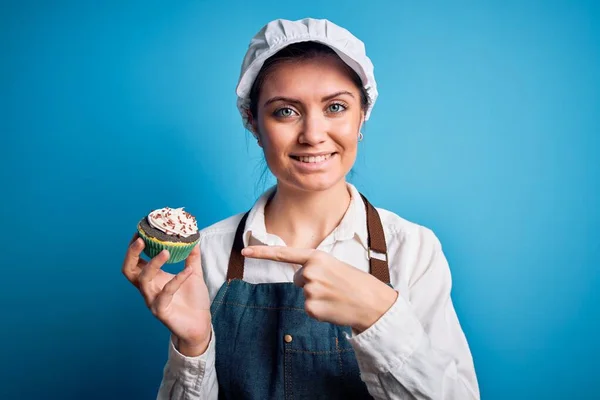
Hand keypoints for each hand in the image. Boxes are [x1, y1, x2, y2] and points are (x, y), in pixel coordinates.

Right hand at [122, 234, 211, 355]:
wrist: (200, 324)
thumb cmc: (193, 300)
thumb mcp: (194, 274)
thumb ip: (192, 258)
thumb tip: (194, 238)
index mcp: (153, 278)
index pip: (136, 260)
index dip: (135, 246)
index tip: (142, 230)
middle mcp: (148, 288)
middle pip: (128, 270)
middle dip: (132, 254)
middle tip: (141, 239)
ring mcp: (152, 300)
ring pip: (143, 280)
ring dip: (153, 264)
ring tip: (166, 252)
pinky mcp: (161, 311)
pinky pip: (165, 294)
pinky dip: (177, 280)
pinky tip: (188, 272)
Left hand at [241, 246, 397, 332]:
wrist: (373, 303)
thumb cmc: (356, 283)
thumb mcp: (335, 266)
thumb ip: (315, 267)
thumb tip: (300, 279)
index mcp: (317, 257)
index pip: (284, 253)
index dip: (262, 252)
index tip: (244, 250)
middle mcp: (310, 271)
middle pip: (297, 279)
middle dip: (311, 283)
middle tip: (333, 286)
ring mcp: (310, 291)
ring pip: (304, 295)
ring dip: (317, 298)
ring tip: (336, 297)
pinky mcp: (311, 308)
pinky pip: (308, 309)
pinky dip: (319, 311)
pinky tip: (334, 308)